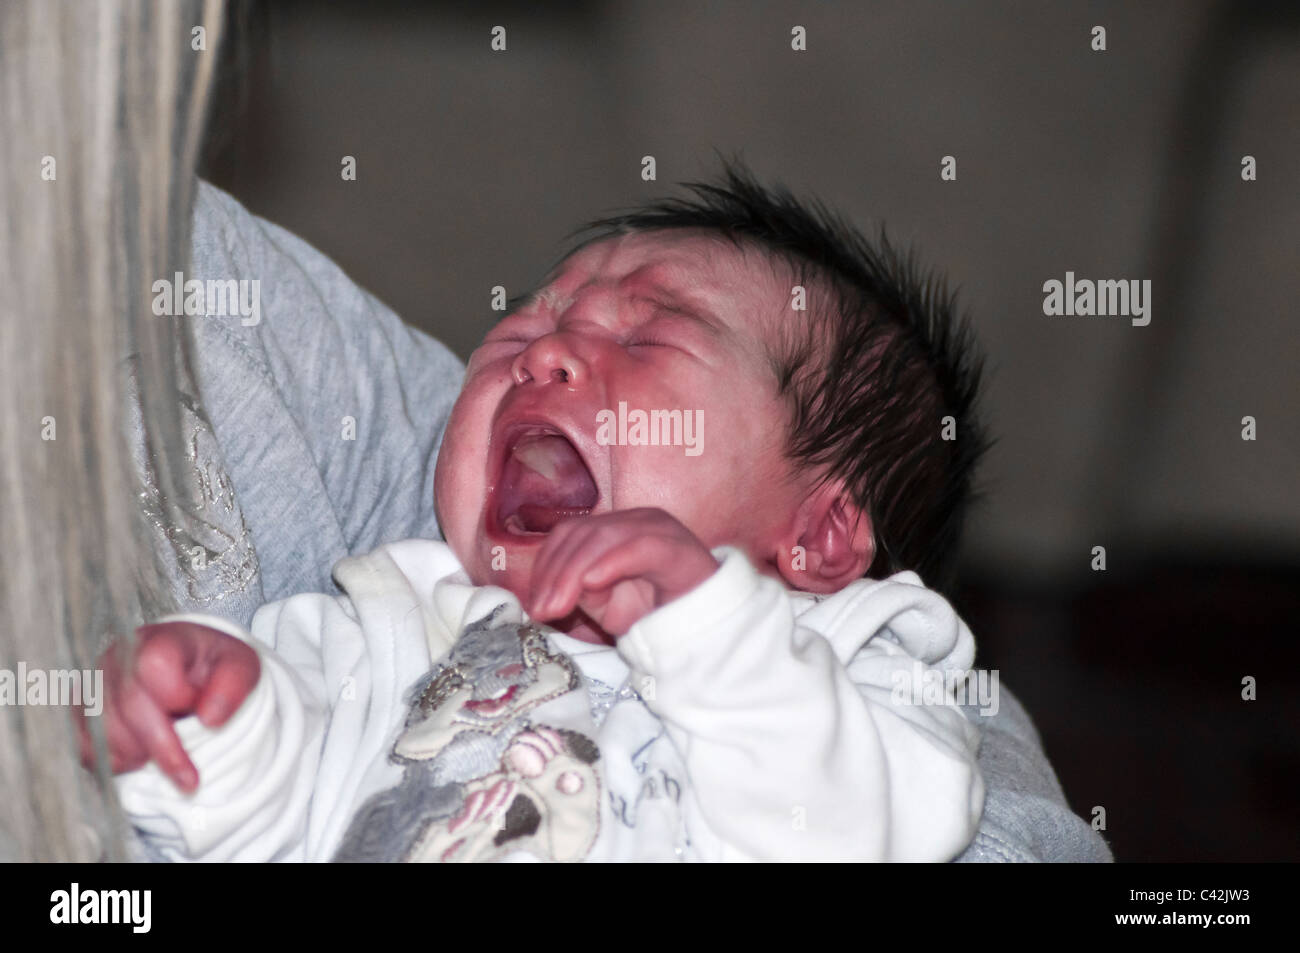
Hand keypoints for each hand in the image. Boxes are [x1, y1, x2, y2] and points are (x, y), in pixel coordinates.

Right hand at [76, 620, 259, 792]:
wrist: (187, 669)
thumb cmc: (213, 668)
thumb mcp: (241, 667)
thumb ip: (233, 686)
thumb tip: (211, 719)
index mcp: (159, 639)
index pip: (152, 665)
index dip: (176, 696)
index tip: (200, 713)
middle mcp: (117, 656)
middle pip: (124, 705)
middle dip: (159, 746)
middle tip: (189, 777)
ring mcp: (92, 684)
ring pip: (100, 730)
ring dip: (136, 755)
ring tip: (165, 758)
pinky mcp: (78, 712)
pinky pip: (84, 747)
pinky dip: (115, 762)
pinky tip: (140, 757)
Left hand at [526, 508, 719, 635]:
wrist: (708, 629)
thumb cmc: (657, 613)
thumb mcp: (607, 604)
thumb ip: (580, 591)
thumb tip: (550, 592)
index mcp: (617, 527)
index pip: (568, 533)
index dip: (545, 566)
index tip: (535, 605)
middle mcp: (637, 519)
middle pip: (580, 533)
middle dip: (554, 574)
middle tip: (542, 613)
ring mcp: (659, 529)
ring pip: (604, 538)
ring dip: (573, 574)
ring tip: (560, 607)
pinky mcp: (678, 547)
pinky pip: (640, 548)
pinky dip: (612, 563)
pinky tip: (591, 584)